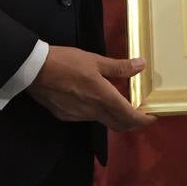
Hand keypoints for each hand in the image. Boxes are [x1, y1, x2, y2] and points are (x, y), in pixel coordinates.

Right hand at [27, 45, 156, 131]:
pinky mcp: (65, 116)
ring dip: (114, 117)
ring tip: (118, 104)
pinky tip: (94, 101)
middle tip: (139, 115)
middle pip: (118, 125)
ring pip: (103, 121)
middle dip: (132, 123)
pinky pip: (87, 117)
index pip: (129, 116)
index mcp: (103, 97)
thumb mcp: (95, 60)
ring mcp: (78, 116)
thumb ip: (119, 67)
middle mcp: (93, 111)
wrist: (35, 70)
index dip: (143, 120)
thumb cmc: (67, 62)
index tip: (152, 117)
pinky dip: (97, 113)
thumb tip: (141, 65)